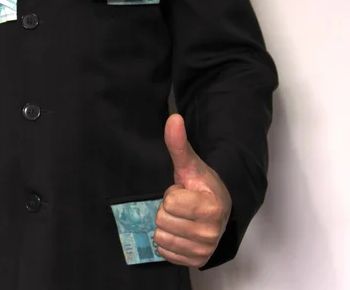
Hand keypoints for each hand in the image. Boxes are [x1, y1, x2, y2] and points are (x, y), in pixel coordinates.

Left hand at [154, 114, 231, 267]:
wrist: (220, 211)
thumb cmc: (203, 188)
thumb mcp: (190, 165)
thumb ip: (179, 144)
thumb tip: (173, 118)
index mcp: (211, 209)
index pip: (169, 203)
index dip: (173, 194)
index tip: (186, 193)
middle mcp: (210, 233)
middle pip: (162, 220)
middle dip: (168, 210)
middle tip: (183, 206)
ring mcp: (204, 250)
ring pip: (161, 237)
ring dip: (167, 226)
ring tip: (182, 218)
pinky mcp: (196, 262)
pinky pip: (165, 252)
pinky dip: (169, 242)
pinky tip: (181, 232)